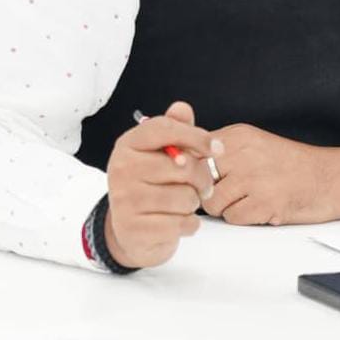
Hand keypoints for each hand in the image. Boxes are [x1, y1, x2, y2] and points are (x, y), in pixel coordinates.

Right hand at [104, 100, 222, 268]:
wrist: (131, 230)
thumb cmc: (151, 185)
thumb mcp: (160, 154)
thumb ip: (175, 129)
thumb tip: (182, 108)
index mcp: (128, 144)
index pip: (165, 129)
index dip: (196, 136)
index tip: (217, 148)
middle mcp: (122, 169)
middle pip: (184, 166)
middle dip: (202, 178)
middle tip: (201, 185)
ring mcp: (125, 200)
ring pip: (186, 197)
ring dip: (193, 204)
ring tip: (181, 204)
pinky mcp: (135, 229)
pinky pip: (182, 223)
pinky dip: (188, 225)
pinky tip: (175, 222)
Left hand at [202, 124, 339, 225]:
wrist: (328, 178)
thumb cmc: (288, 165)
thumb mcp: (252, 143)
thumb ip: (219, 150)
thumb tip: (182, 161)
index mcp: (238, 135)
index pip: (192, 152)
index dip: (191, 171)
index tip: (199, 179)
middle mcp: (243, 152)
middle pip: (197, 180)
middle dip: (207, 191)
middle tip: (227, 192)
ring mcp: (254, 177)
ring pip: (212, 202)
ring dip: (226, 208)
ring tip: (247, 200)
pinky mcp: (265, 202)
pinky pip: (232, 218)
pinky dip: (244, 218)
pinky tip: (261, 208)